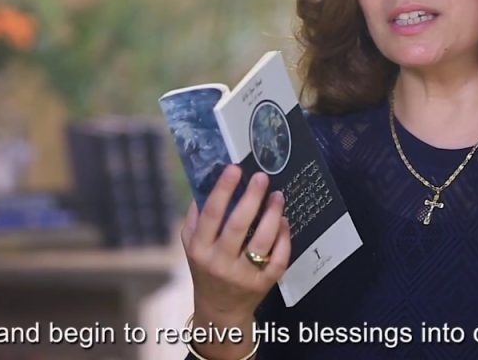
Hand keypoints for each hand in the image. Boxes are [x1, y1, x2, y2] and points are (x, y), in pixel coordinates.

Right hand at [181, 164, 290, 327]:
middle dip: (251, 198)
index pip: (211, 215)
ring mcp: (243, 275)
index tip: (234, 168)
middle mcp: (219, 262)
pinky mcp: (263, 284)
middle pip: (238, 226)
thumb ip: (195, 218)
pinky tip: (285, 221)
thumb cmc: (206, 268)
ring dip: (272, 215)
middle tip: (262, 177)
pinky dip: (285, 239)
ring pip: (262, 242)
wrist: (220, 309)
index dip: (223, 190)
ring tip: (278, 196)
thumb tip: (205, 183)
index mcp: (200, 249)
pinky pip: (278, 259)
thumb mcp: (191, 245)